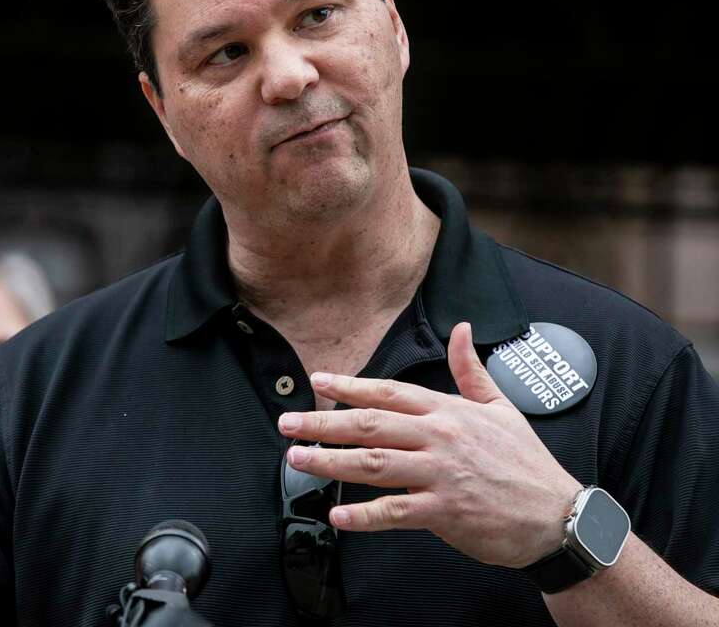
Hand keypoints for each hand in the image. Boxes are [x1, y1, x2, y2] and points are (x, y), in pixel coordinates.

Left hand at [279, 322, 580, 568]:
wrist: (559, 517)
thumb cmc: (527, 464)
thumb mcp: (502, 408)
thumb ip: (471, 371)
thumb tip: (463, 329)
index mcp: (448, 411)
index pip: (388, 391)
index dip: (349, 385)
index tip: (317, 381)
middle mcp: (440, 437)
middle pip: (369, 424)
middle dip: (322, 423)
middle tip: (287, 424)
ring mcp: (442, 474)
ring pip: (374, 464)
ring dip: (329, 462)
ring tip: (297, 460)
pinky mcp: (446, 511)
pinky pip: (396, 511)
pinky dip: (364, 514)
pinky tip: (338, 514)